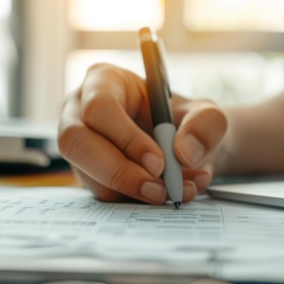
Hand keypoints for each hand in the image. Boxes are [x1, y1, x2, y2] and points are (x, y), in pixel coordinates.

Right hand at [58, 63, 227, 203]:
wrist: (185, 148)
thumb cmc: (186, 120)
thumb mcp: (206, 114)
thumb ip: (205, 125)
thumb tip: (185, 153)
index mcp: (104, 82)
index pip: (100, 107)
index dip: (127, 138)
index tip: (159, 162)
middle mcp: (80, 111)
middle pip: (77, 142)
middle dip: (120, 172)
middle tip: (159, 191)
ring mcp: (80, 146)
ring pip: (87, 174)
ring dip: (130, 191)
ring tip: (171, 193)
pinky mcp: (87, 174)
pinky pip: (101, 194)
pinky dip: (134, 201)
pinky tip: (163, 195)